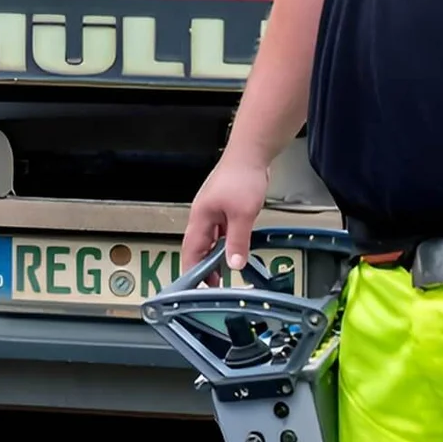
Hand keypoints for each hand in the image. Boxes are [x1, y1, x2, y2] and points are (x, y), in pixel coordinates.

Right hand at [180, 153, 272, 278]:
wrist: (251, 153)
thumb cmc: (242, 177)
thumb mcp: (242, 215)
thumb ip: (237, 241)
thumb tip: (234, 264)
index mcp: (200, 217)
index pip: (191, 251)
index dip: (191, 271)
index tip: (195, 288)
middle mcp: (202, 214)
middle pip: (197, 246)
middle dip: (202, 267)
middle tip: (212, 285)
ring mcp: (213, 209)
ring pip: (209, 239)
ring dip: (214, 255)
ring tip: (222, 272)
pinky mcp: (223, 205)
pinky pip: (219, 230)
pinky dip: (223, 243)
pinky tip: (232, 248)